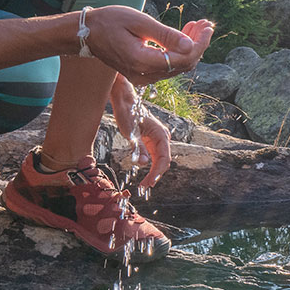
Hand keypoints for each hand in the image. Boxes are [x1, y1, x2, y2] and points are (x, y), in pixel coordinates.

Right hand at [81, 8, 212, 86]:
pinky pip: (168, 66)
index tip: (208, 26)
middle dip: (198, 44)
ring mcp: (142, 77)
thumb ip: (165, 35)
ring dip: (190, 47)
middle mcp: (144, 75)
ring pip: (177, 66)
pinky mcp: (141, 74)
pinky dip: (178, 52)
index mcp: (143, 62)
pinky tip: (182, 36)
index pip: (183, 58)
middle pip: (183, 64)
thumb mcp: (139, 22)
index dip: (200, 43)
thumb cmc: (109, 22)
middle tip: (204, 24)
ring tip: (196, 27)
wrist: (86, 33)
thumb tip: (190, 45)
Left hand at [110, 74, 174, 188]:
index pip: (164, 158)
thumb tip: (143, 163)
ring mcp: (158, 139)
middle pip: (163, 161)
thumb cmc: (128, 114)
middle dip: (155, 175)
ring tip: (144, 184)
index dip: (157, 172)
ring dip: (153, 173)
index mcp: (161, 134)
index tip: (149, 182)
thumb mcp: (130, 132)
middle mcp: (162, 137)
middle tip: (144, 187)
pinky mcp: (151, 141)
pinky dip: (150, 167)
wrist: (125, 102)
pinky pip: (154, 157)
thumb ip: (137, 147)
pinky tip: (145, 176)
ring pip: (160, 160)